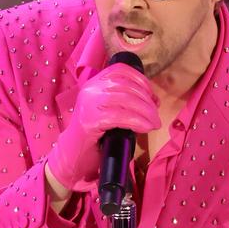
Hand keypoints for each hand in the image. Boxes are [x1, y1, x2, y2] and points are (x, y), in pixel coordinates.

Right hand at [46, 63, 159, 191]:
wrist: (72, 157)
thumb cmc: (93, 138)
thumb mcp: (108, 113)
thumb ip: (124, 104)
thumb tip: (152, 102)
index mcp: (94, 84)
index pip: (120, 70)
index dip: (141, 80)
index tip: (152, 96)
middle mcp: (90, 90)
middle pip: (126, 85)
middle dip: (146, 101)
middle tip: (156, 116)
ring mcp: (88, 104)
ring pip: (125, 99)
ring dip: (145, 112)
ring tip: (154, 124)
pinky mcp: (89, 120)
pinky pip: (119, 116)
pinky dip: (137, 121)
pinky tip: (145, 128)